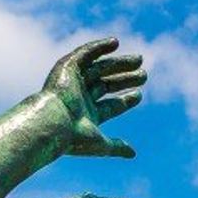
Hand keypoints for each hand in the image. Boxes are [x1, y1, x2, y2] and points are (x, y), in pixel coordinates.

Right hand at [43, 37, 144, 158]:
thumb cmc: (75, 137)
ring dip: (119, 63)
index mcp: (87, 115)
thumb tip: (133, 154)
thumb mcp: (100, 143)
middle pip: (107, 85)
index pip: (111, 106)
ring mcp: (73, 82)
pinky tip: (115, 42)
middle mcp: (79, 97)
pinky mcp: (66, 68)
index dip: (126, 100)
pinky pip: (84, 53)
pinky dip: (98, 47)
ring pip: (100, 68)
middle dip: (126, 79)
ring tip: (140, 60)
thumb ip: (116, 147)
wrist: (53, 122)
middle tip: (144, 75)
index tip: (140, 95)